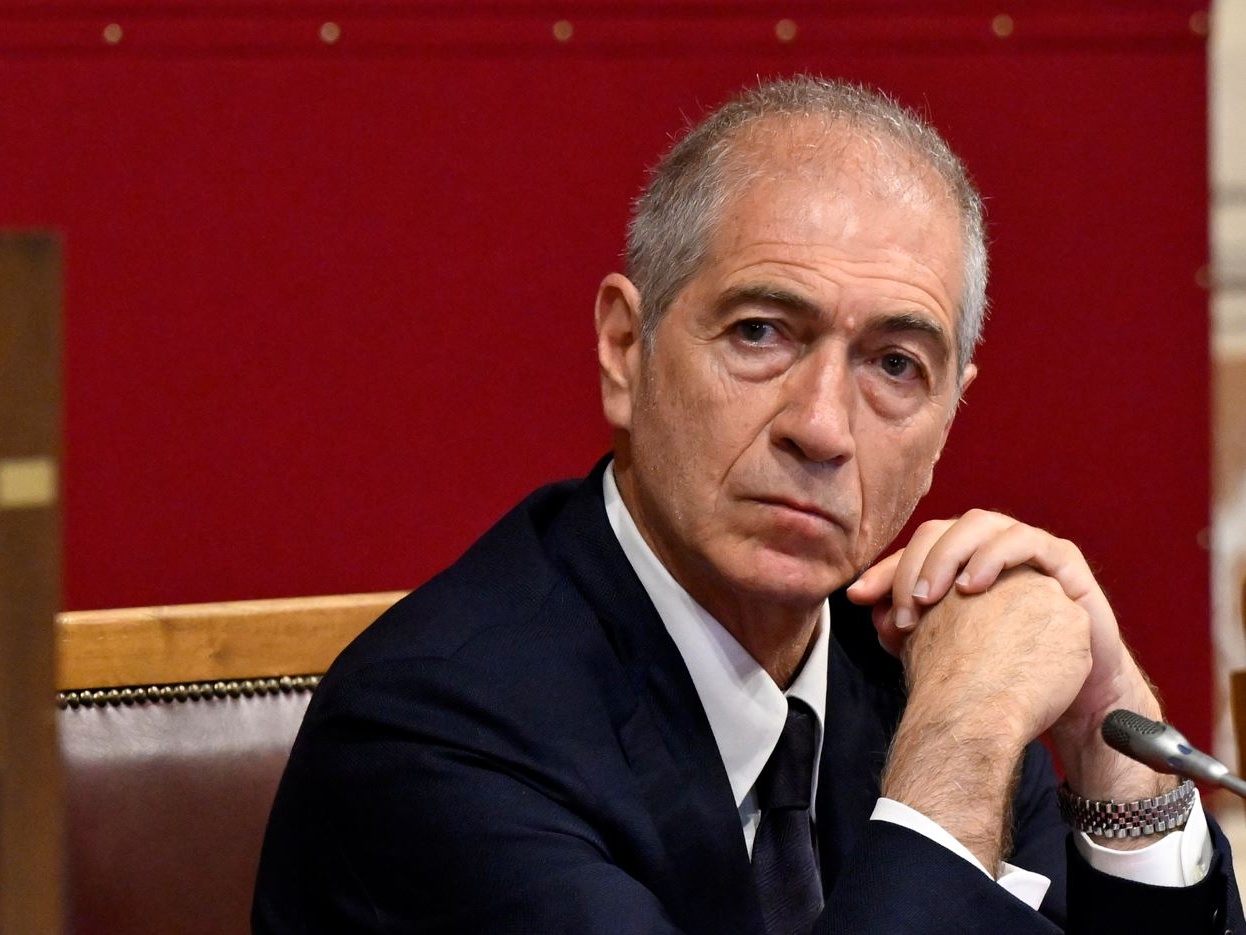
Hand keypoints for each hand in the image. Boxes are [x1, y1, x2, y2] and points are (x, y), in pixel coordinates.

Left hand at [853, 511, 1175, 846]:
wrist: (1073, 695)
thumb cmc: (1011, 669)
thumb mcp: (954, 652)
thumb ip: (915, 631)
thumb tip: (872, 617)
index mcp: (961, 561)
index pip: (914, 550)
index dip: (884, 570)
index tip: (857, 598)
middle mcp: (989, 546)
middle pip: (940, 531)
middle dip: (913, 564)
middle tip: (901, 606)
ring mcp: (1027, 547)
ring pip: (980, 525)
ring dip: (949, 556)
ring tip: (930, 597)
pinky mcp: (1062, 559)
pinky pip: (1026, 542)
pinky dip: (993, 557)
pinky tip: (972, 587)